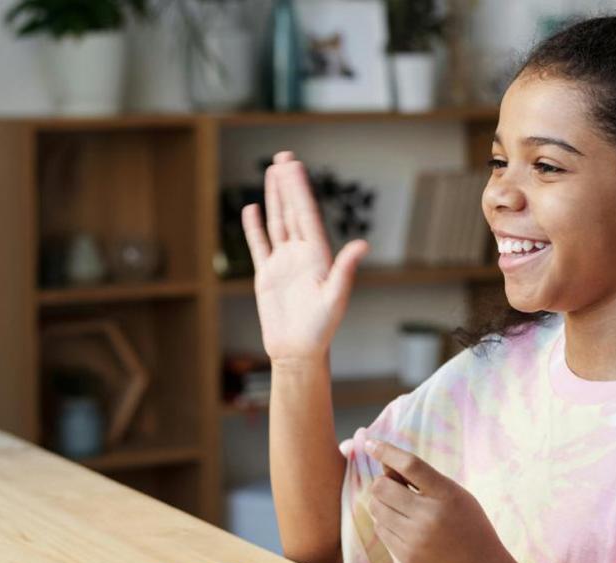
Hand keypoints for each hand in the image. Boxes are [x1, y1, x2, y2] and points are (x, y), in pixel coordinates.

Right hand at [242, 151, 369, 365]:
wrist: (298, 351)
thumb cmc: (321, 329)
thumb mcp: (335, 298)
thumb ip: (345, 269)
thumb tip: (363, 244)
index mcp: (318, 255)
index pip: (307, 215)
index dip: (300, 189)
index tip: (294, 166)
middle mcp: (301, 254)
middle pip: (292, 211)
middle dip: (288, 184)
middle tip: (284, 156)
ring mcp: (283, 262)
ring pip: (277, 222)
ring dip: (275, 198)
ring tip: (272, 172)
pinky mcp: (267, 275)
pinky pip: (260, 245)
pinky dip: (254, 227)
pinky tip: (253, 208)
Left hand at [364, 439, 511, 562]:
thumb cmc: (467, 524)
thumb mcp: (454, 494)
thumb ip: (422, 479)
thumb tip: (384, 464)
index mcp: (447, 494)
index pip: (411, 465)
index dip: (387, 451)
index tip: (370, 444)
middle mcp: (429, 516)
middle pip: (382, 487)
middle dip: (383, 483)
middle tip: (396, 488)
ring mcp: (416, 538)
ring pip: (376, 508)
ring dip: (382, 503)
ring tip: (403, 508)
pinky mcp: (406, 556)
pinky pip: (380, 529)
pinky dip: (386, 522)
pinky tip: (405, 526)